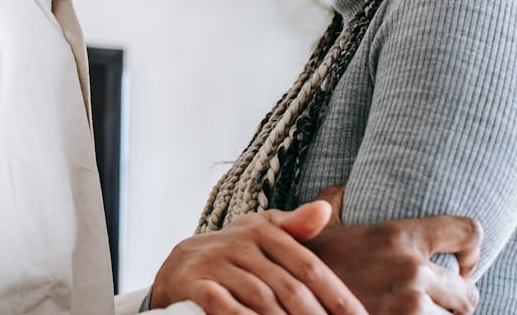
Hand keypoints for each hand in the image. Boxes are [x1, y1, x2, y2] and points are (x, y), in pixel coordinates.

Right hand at [150, 201, 366, 313]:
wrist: (179, 264)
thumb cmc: (234, 253)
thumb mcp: (263, 233)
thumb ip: (295, 226)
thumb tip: (325, 211)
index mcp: (263, 230)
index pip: (309, 267)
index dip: (337, 297)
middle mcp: (240, 242)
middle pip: (290, 288)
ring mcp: (216, 263)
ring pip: (261, 299)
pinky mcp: (195, 283)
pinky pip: (222, 305)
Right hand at [302, 188, 481, 314]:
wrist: (293, 307)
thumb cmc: (310, 267)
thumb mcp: (320, 232)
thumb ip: (334, 203)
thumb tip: (339, 187)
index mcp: (396, 236)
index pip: (467, 231)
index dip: (471, 250)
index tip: (460, 265)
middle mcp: (411, 271)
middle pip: (469, 292)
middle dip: (453, 301)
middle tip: (430, 303)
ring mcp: (412, 309)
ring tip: (409, 314)